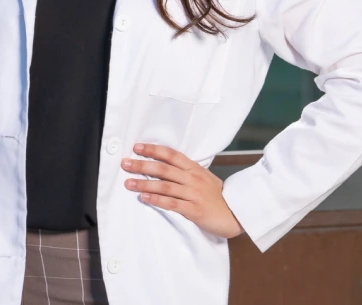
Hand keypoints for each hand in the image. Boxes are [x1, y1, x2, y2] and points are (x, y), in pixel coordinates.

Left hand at [121, 143, 244, 239]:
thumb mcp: (204, 178)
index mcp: (195, 169)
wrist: (236, 213)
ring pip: (165, 186)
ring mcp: (193, 194)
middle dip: (143, 165)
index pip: (172, 155)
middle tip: (125, 163)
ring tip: (128, 183)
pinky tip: (144, 199)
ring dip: (145, 184)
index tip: (137, 147)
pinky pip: (172, 204)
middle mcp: (193, 179)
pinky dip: (157, 200)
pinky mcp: (194, 210)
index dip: (154, 150)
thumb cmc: (218, 196)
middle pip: (164, 169)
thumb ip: (187, 172)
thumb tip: (165, 166)